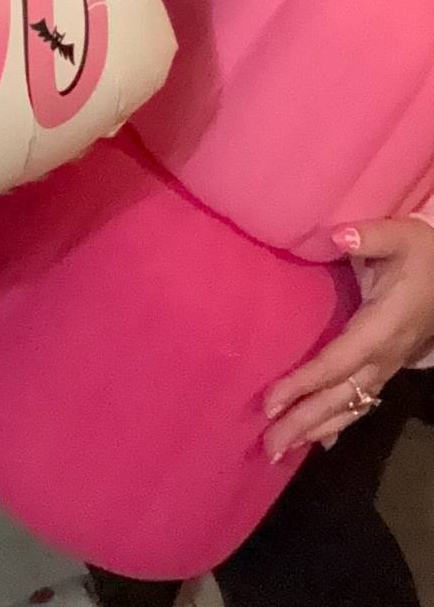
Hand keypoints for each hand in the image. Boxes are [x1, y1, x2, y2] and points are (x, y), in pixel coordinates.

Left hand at [265, 217, 433, 458]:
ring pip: (350, 405)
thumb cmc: (422, 253)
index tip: (270, 402)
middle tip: (268, 446)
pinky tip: (321, 441)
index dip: (304, 384)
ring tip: (281, 451)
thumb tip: (340, 235)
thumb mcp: (399, 236)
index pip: (336, 362)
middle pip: (339, 395)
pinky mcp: (388, 366)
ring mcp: (388, 365)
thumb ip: (369, 236)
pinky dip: (339, 423)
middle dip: (303, 421)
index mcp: (381, 327)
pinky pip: (362, 401)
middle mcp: (384, 355)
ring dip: (316, 428)